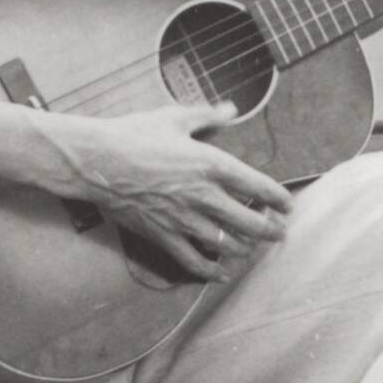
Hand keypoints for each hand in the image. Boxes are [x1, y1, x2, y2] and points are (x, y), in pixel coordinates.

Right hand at [30, 102, 291, 279]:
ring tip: (253, 248)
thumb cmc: (133, 135)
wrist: (96, 161)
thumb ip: (207, 116)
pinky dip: (211, 271)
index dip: (279, 199)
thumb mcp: (174, 118)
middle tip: (279, 232)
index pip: (259, 187)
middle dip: (271, 230)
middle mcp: (204, 195)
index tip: (286, 205)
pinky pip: (194, 261)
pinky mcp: (163, 235)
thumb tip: (231, 110)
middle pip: (251, 222)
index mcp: (211, 164)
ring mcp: (184, 219)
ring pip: (228, 245)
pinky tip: (221, 273)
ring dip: (246, 249)